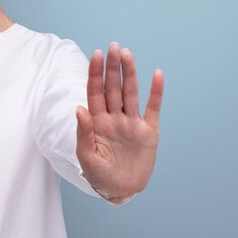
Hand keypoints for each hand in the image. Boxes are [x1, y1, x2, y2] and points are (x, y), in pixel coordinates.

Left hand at [76, 42, 163, 197]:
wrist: (120, 190)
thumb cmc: (99, 174)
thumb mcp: (87, 156)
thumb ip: (83, 132)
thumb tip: (79, 108)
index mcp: (97, 121)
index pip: (95, 92)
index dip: (95, 73)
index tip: (97, 55)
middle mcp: (114, 117)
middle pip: (113, 87)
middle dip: (112, 68)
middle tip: (114, 47)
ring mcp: (131, 122)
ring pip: (130, 93)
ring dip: (130, 74)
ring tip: (127, 54)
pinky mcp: (148, 131)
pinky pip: (153, 108)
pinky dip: (156, 92)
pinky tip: (158, 75)